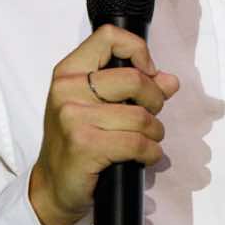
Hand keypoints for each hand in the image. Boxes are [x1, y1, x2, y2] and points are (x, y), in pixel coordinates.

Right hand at [28, 25, 182, 224]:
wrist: (53, 187)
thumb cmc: (76, 143)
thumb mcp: (96, 107)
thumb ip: (132, 89)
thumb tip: (170, 81)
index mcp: (68, 72)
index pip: (108, 37)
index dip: (138, 51)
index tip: (148, 72)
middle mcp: (67, 90)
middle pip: (134, 79)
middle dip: (155, 100)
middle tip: (152, 114)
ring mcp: (74, 118)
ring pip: (140, 116)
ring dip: (155, 132)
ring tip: (148, 140)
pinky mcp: (85, 145)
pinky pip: (137, 143)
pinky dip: (151, 152)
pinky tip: (146, 156)